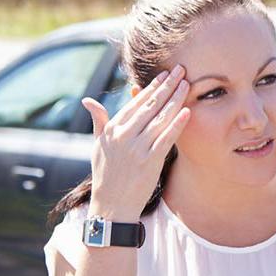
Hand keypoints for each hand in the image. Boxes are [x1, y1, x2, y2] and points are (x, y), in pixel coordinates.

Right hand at [81, 64, 190, 221]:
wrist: (111, 205)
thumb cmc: (106, 175)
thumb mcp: (98, 146)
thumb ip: (98, 122)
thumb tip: (88, 101)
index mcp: (112, 129)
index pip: (136, 102)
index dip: (152, 87)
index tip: (164, 75)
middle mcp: (124, 136)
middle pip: (150, 105)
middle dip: (167, 86)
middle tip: (181, 70)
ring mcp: (137, 148)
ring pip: (160, 118)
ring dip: (175, 100)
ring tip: (187, 85)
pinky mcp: (150, 161)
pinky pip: (166, 139)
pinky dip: (177, 124)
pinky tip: (187, 112)